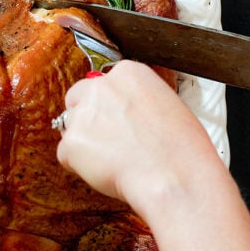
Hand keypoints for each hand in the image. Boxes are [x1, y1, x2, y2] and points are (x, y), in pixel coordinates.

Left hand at [56, 61, 224, 223]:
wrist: (174, 177)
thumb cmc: (182, 149)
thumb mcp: (167, 106)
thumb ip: (137, 101)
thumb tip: (126, 112)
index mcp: (128, 73)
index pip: (102, 83)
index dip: (109, 107)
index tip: (119, 122)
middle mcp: (101, 87)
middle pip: (77, 99)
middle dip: (88, 120)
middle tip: (110, 142)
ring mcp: (82, 114)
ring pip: (71, 129)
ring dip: (86, 145)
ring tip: (116, 161)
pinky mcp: (71, 143)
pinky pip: (67, 156)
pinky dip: (81, 167)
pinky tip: (108, 172)